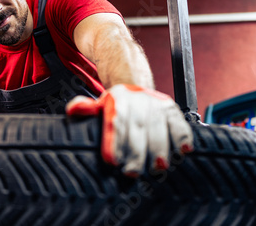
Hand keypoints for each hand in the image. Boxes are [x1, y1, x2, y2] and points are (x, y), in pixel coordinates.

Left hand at [66, 84, 193, 176]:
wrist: (135, 85)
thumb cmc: (117, 105)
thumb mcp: (99, 105)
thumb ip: (85, 108)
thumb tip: (73, 109)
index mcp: (117, 101)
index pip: (116, 122)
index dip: (115, 142)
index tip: (114, 161)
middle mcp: (138, 101)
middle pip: (138, 127)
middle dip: (137, 151)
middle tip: (134, 171)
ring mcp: (156, 104)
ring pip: (159, 127)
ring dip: (160, 148)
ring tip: (158, 166)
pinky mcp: (172, 109)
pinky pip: (180, 123)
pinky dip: (182, 137)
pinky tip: (182, 151)